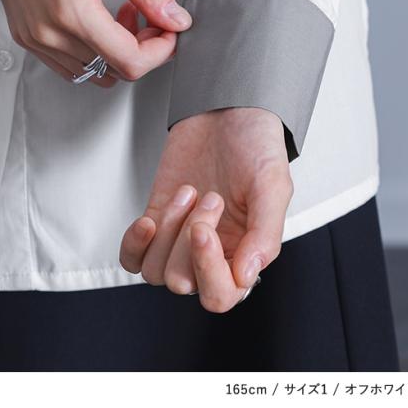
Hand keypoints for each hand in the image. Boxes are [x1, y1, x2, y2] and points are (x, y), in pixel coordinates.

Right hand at [0, 0, 191, 86]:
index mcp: (72, 12)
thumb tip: (174, 18)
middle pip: (115, 70)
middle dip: (142, 47)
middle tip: (147, 15)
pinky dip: (93, 53)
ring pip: (94, 73)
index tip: (169, 29)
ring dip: (117, 52)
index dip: (160, 50)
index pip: (129, 62)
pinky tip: (97, 22)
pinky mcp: (28, 39)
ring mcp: (36, 40)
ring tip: (119, 15)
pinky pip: (70, 66)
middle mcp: (50, 34)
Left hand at [119, 107, 293, 312]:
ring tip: (189, 192)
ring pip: (156, 272)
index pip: (221, 296)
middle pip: (184, 283)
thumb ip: (265, 234)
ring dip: (167, 231)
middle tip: (210, 196)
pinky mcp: (157, 219)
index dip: (207, 269)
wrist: (227, 111)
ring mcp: (180, 239)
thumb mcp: (273, 185)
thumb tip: (246, 277)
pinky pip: (133, 256)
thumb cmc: (255, 145)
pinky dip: (135, 243)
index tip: (204, 230)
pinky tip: (149, 219)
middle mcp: (211, 252)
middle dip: (189, 237)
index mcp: (245, 253)